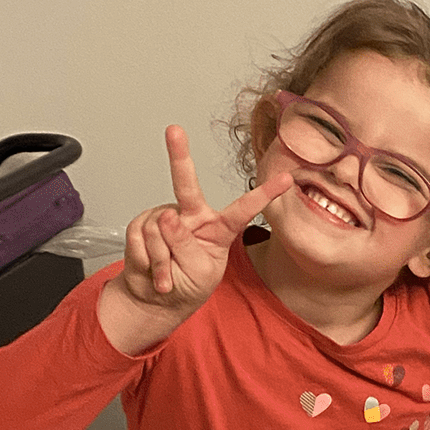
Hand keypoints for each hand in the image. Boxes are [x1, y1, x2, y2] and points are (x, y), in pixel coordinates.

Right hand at [100, 125, 291, 351]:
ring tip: (166, 278)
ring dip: (163, 262)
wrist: (155, 299)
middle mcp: (192, 216)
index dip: (265, 195)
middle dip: (179, 155)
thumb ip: (187, 247)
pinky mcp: (142, 224)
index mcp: (219, 228)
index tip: (287, 179)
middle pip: (187, 185)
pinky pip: (142, 239)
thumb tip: (167, 216)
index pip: (244, 210)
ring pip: (160, 230)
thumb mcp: (199, 273)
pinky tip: (152, 271)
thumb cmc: (187, 286)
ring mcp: (165, 217)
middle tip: (174, 129)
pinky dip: (148, 261)